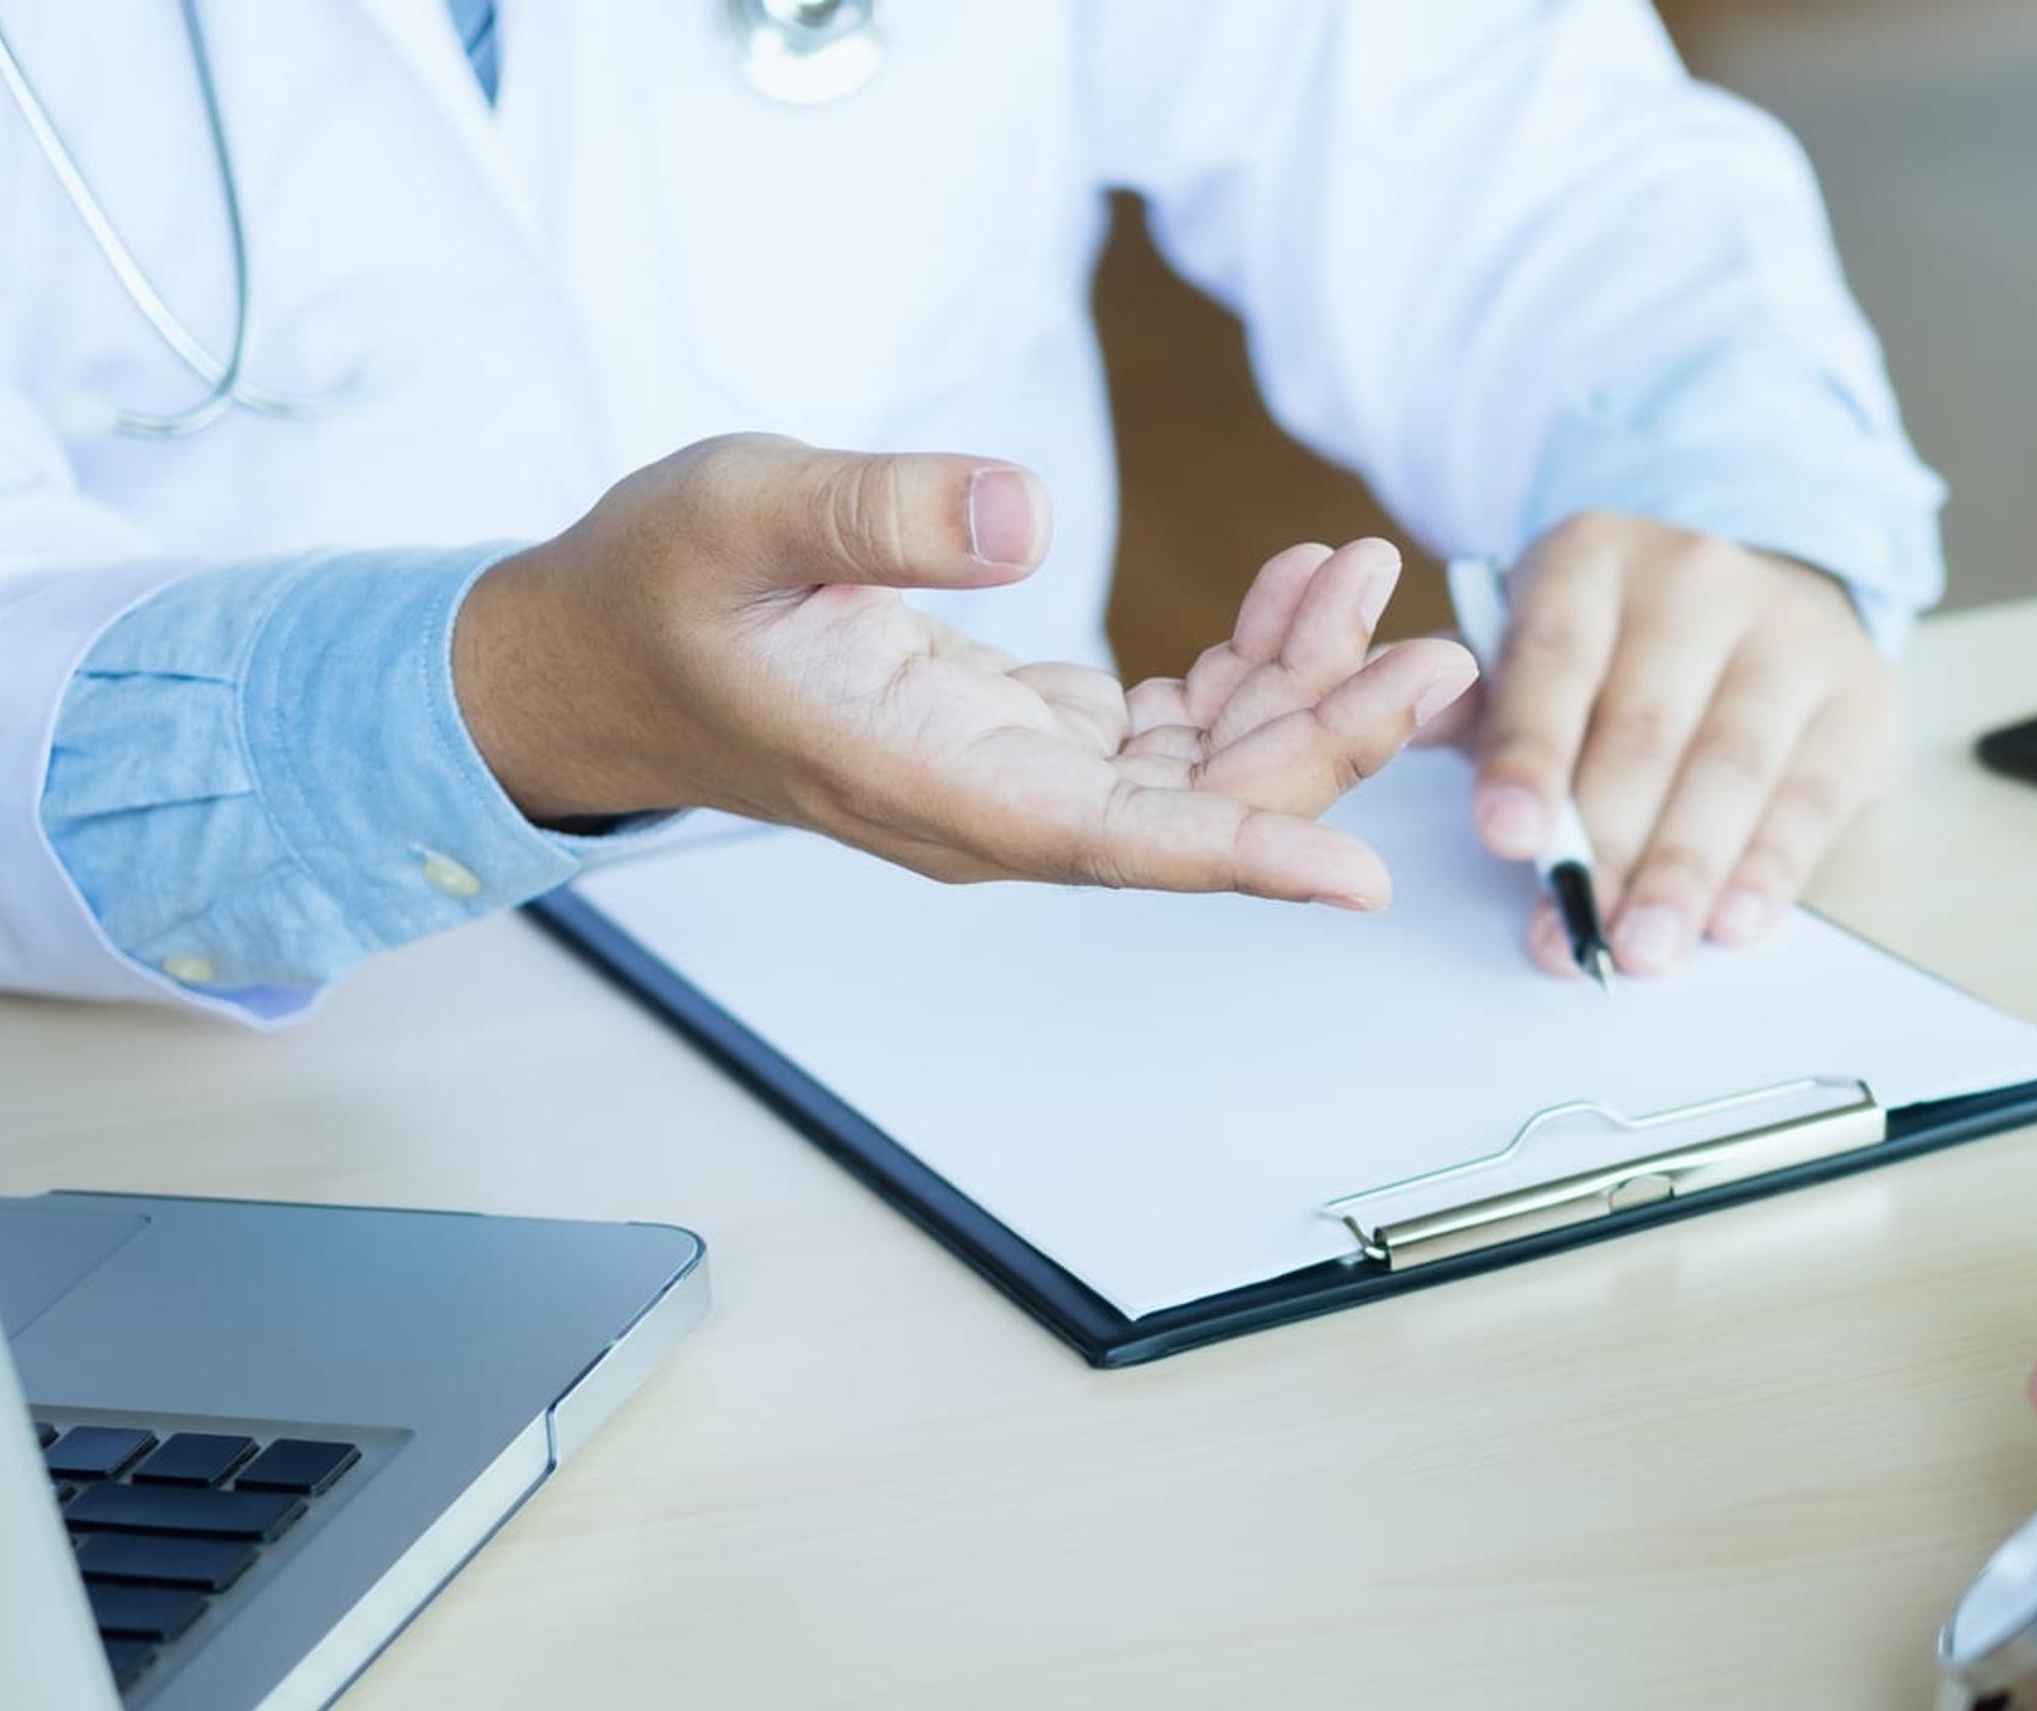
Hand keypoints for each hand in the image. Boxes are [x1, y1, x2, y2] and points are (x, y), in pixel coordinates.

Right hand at [454, 436, 1474, 908]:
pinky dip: (1242, 663)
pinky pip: (1169, 728)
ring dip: (1300, 686)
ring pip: (1201, 768)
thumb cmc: (656, 591)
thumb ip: (879, 512)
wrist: (597, 655)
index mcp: (931, 785)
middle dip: (1328, 739)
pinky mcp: (1028, 743)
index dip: (1246, 857)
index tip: (1358, 875)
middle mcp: (993, 810)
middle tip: (1440, 654)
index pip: (1119, 843)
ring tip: (1371, 573)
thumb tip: (1024, 508)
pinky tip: (1293, 589)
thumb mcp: (744, 511)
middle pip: (1198, 808)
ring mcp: (1018, 783)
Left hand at [1462, 512, 1897, 976]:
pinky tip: (1731, 925)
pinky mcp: (1857, 701)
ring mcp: (1788, 635)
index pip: (1555, 664)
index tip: (1508, 839)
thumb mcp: (1534, 648)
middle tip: (1574, 932)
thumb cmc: (1621, 650)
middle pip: (1644, 730)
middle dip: (1604, 847)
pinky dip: (1768, 872)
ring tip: (1644, 950)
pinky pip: (1808, 800)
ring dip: (1683, 873)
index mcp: (1593, 558)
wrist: (1764, 602)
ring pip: (1729, 769)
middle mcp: (1697, 579)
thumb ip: (1475, 700)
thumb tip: (1408, 723)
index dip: (1530, 757)